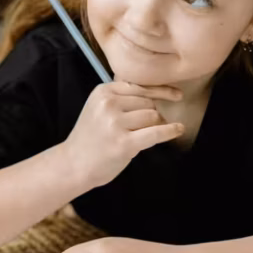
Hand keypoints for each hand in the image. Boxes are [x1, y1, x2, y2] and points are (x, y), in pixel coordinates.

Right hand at [63, 81, 184, 191]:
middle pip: (148, 103)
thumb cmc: (92, 138)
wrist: (73, 165)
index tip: (176, 94)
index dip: (160, 91)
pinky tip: (178, 130)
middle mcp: (108, 104)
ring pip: (153, 117)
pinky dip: (170, 131)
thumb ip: (123, 98)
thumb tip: (160, 94)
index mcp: (103, 91)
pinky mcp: (124, 142)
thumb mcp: (100, 109)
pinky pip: (156, 132)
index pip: (140, 87)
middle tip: (142, 129)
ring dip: (154, 126)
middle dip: (152, 115)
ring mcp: (115, 123)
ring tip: (139, 137)